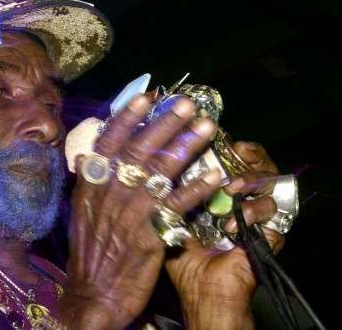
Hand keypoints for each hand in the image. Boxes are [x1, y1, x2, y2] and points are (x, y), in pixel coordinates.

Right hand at [60, 95, 220, 329]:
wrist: (92, 295)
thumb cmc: (90, 253)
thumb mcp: (83, 213)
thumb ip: (93, 184)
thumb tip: (92, 158)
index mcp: (91, 186)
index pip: (108, 144)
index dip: (127, 119)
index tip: (145, 98)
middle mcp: (108, 193)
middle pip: (139, 150)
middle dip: (163, 124)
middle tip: (185, 104)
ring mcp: (128, 213)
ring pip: (159, 172)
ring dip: (185, 146)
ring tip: (206, 127)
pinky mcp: (148, 234)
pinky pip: (176, 205)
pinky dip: (196, 189)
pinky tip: (215, 175)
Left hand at [165, 142, 284, 329]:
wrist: (202, 290)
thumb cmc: (180, 255)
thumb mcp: (166, 214)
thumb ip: (163, 186)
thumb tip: (150, 154)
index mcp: (213, 187)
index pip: (224, 152)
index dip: (218, 141)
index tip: (206, 131)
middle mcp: (237, 195)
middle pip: (250, 158)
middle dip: (242, 152)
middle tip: (233, 151)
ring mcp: (256, 211)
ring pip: (266, 178)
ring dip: (247, 179)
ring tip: (231, 187)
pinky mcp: (271, 231)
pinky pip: (271, 210)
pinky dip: (252, 213)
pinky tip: (234, 226)